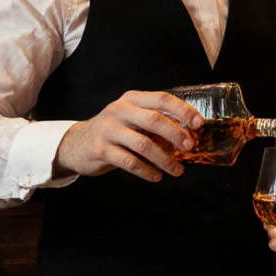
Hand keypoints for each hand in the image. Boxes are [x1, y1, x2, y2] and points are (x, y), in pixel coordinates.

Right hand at [53, 90, 201, 180]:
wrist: (77, 143)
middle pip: (154, 120)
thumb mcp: (132, 118)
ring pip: (143, 144)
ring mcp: (108, 129)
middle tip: (190, 148)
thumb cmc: (114, 131)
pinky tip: (156, 176)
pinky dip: (147, 171)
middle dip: (176, 134)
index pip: (162, 98)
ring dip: (164, 159)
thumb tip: (189, 135)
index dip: (183, 110)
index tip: (199, 124)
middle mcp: (119, 110)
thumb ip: (154, 121)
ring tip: (177, 171)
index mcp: (132, 99)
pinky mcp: (101, 149)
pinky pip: (129, 162)